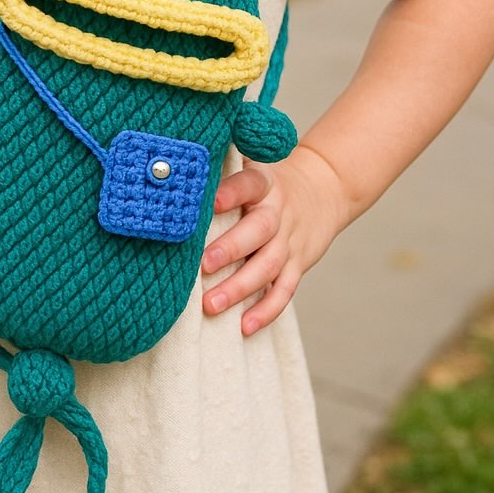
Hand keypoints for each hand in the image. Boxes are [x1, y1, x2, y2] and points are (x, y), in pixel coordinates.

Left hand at [200, 146, 347, 335]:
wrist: (324, 190)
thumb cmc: (268, 183)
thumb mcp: (252, 166)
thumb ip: (220, 169)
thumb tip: (169, 166)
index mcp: (263, 183)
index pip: (249, 183)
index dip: (231, 193)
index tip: (209, 203)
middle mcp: (277, 211)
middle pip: (259, 230)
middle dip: (231, 248)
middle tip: (203, 264)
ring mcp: (289, 240)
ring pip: (268, 265)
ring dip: (240, 287)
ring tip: (211, 304)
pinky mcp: (298, 264)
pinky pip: (285, 290)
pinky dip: (267, 310)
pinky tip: (245, 326)